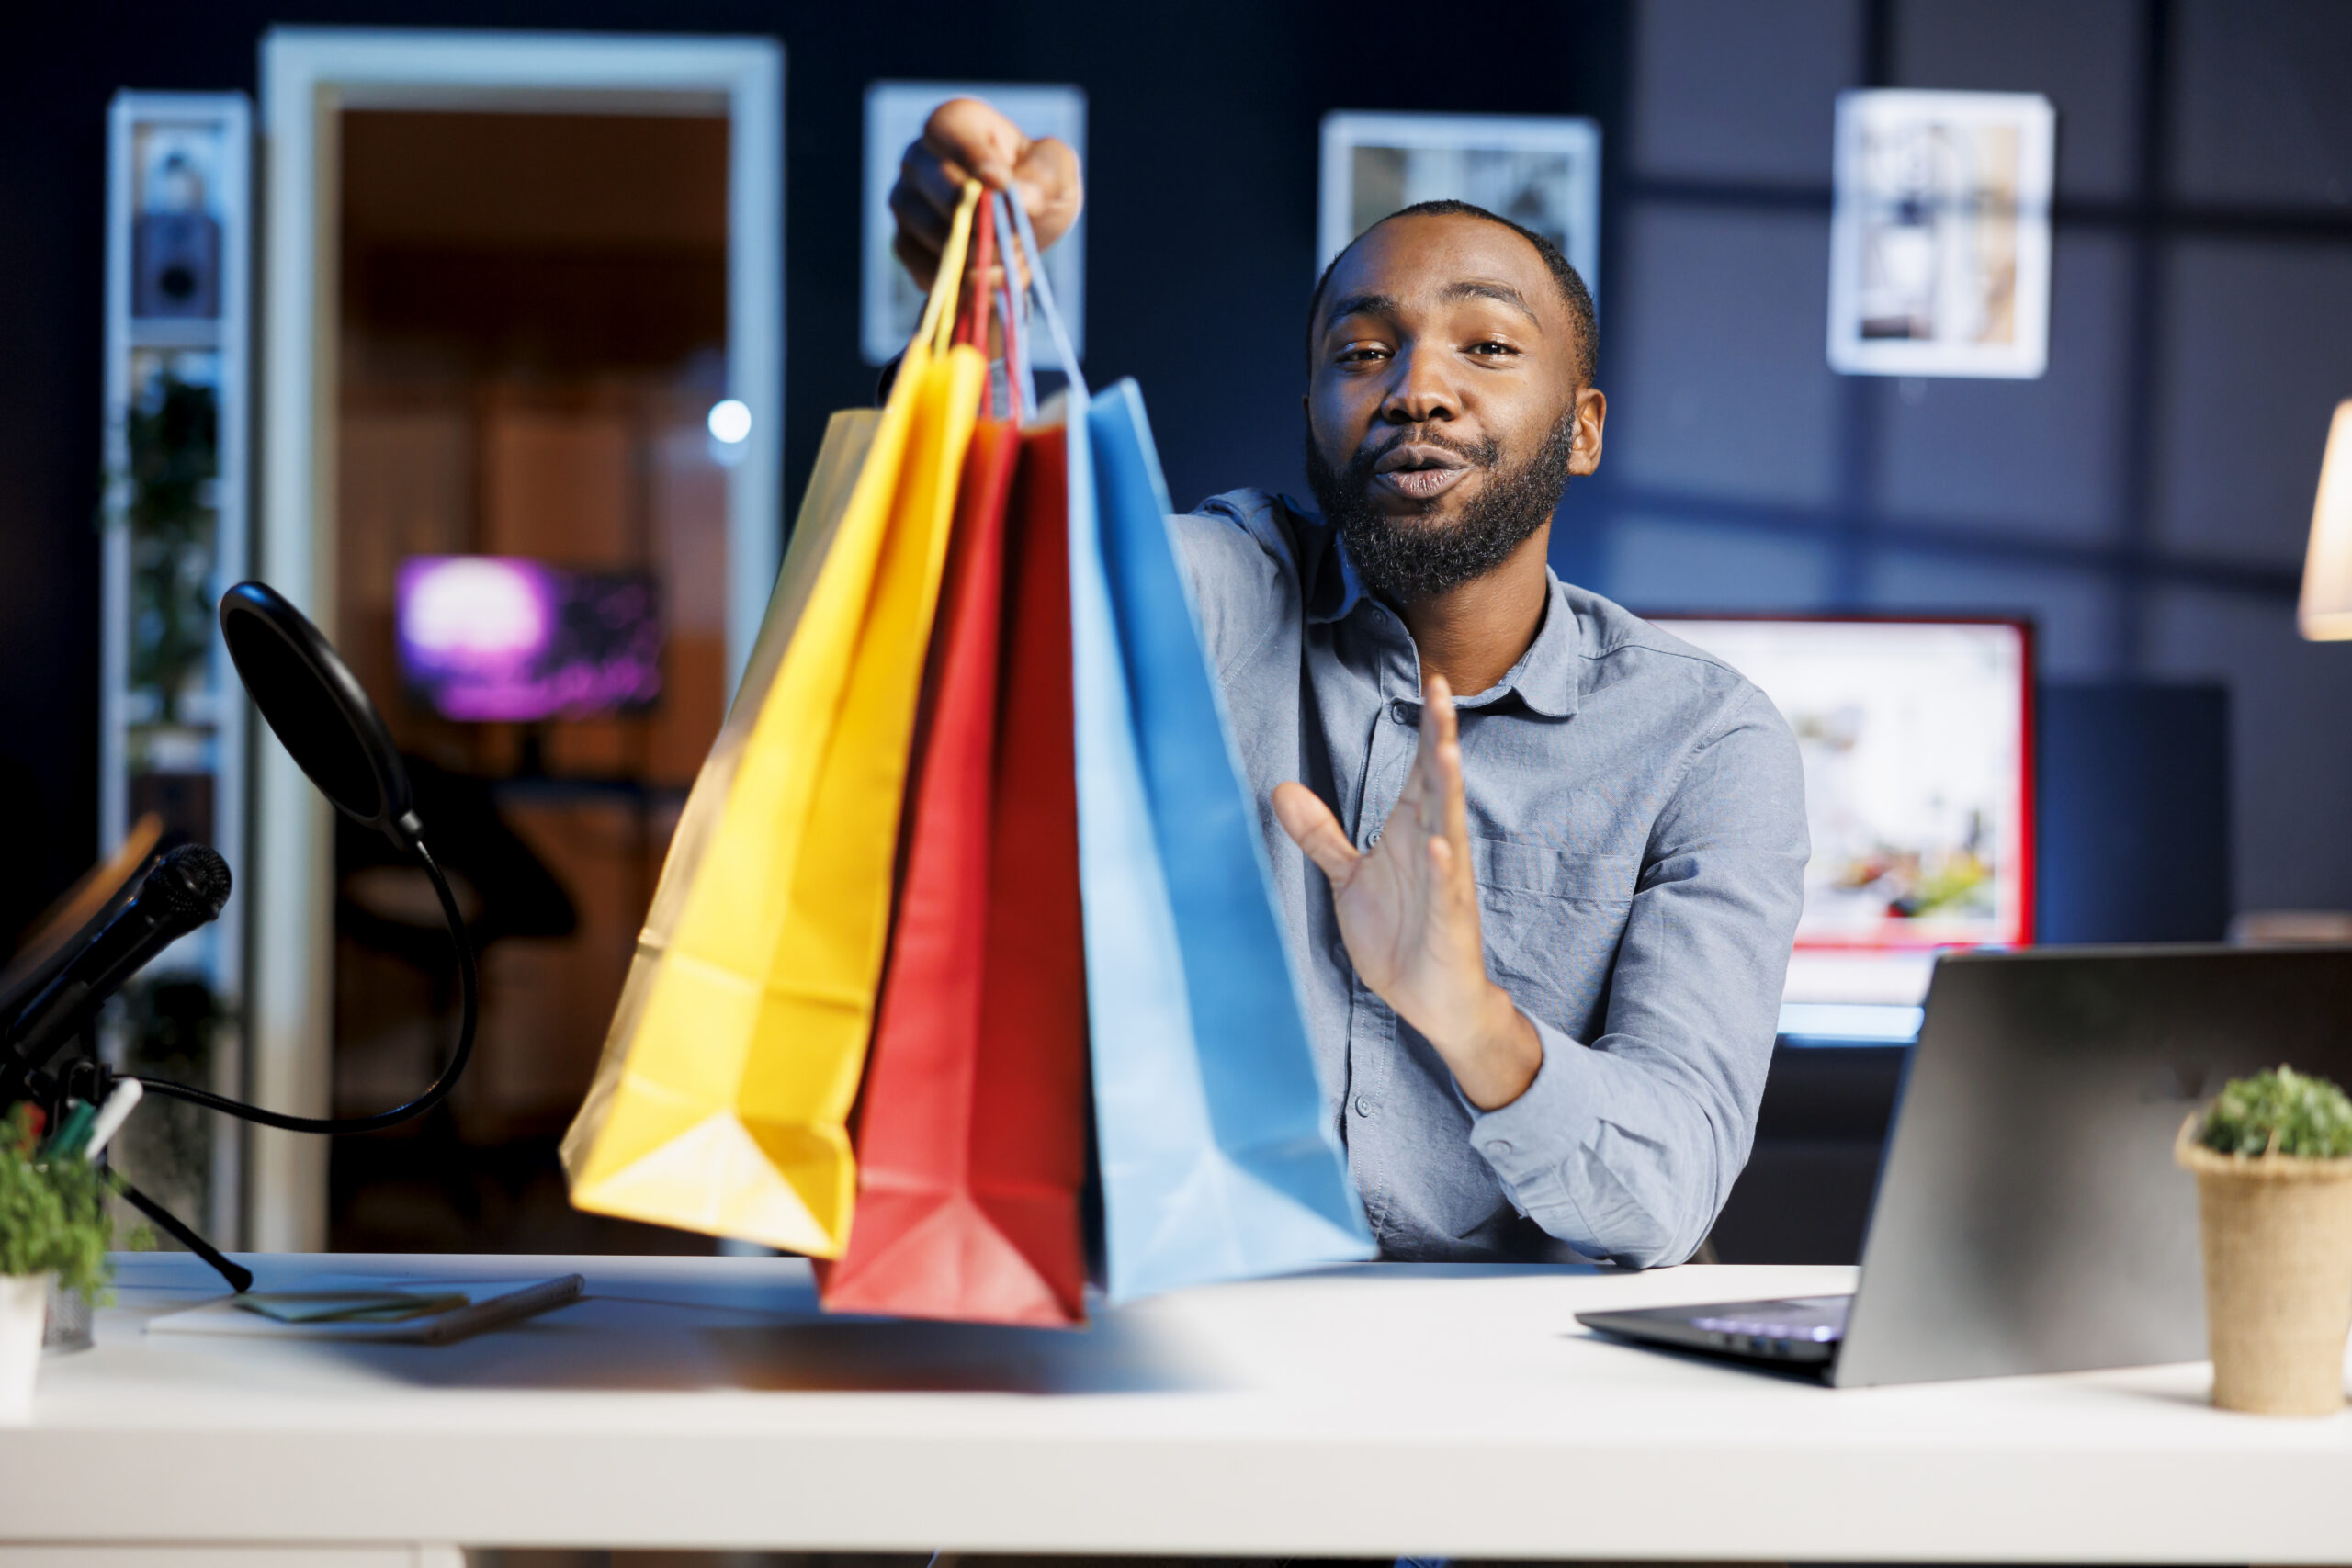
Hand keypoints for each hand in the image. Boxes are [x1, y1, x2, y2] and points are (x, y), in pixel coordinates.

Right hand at [890, 97, 1083, 289]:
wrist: (1025, 230)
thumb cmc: (1038, 186)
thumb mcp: (1057, 171)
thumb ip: (1044, 175)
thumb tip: (1019, 195)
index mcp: (956, 124)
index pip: (948, 130)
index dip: (974, 158)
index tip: (1003, 185)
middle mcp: (920, 158)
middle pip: (941, 189)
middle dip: (987, 221)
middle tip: (1017, 236)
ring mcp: (906, 202)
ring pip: (935, 234)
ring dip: (982, 256)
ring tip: (1013, 257)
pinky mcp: (905, 244)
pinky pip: (928, 268)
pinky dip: (965, 282)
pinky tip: (991, 276)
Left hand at [1273, 675, 1541, 1110]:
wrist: (1431, 998)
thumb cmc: (1400, 932)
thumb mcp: (1349, 878)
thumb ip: (1320, 834)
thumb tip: (1281, 789)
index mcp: (1414, 831)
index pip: (1424, 769)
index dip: (1429, 727)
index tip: (1435, 681)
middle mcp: (1435, 846)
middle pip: (1440, 783)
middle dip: (1442, 738)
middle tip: (1444, 692)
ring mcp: (1446, 882)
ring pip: (1449, 827)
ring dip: (1448, 790)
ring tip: (1446, 750)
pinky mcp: (1449, 921)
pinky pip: (1446, 890)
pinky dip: (1443, 867)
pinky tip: (1438, 844)